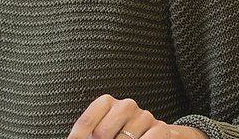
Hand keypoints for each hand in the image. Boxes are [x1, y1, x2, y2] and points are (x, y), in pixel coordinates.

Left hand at [68, 95, 205, 138]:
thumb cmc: (120, 134)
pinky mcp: (159, 129)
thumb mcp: (102, 131)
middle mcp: (126, 106)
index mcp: (107, 103)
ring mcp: (144, 117)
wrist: (152, 135)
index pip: (86, 122)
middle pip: (102, 133)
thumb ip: (87, 134)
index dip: (78, 137)